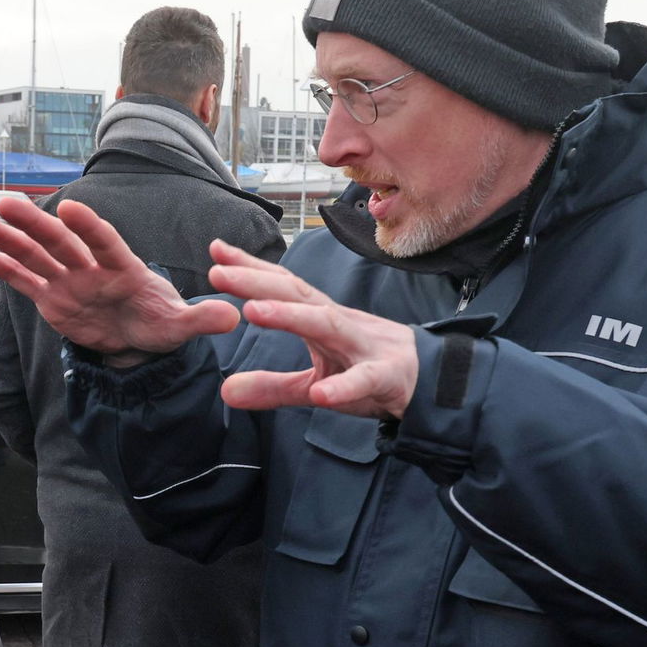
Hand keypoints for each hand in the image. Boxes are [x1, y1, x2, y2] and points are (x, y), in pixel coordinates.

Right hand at [0, 196, 239, 359]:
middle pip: (61, 241)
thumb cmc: (159, 322)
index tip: (72, 207)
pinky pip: (19, 278)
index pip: (107, 244)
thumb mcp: (181, 326)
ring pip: (33, 254)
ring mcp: (67, 279)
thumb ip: (201, 319)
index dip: (91, 227)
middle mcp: (91, 267)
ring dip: (5, 237)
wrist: (139, 335)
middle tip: (8, 203)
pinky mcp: (49, 296)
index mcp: (124, 268)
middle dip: (36, 224)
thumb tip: (234, 317)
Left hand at [208, 242, 419, 418]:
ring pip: (326, 326)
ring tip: (253, 312)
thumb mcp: (315, 384)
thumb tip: (226, 392)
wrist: (432, 382)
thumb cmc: (370, 371)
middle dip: (258, 282)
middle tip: (218, 272)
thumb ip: (272, 387)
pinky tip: (320, 394)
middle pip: (297, 296)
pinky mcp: (386, 378)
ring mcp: (364, 347)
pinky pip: (364, 381)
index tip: (215, 252)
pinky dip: (344, 387)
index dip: (250, 269)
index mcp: (322, 320)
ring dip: (290, 317)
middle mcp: (340, 323)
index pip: (284, 287)